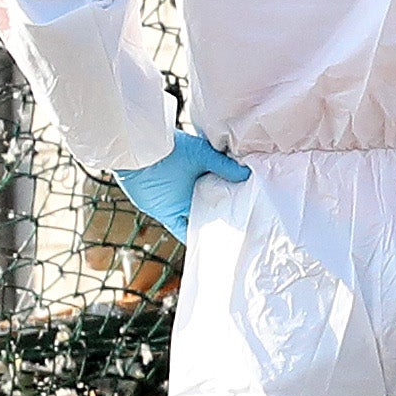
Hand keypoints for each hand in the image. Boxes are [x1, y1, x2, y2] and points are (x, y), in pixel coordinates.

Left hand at [118, 127, 247, 238]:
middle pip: (215, 205)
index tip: (254, 203)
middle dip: (228, 214)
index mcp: (205, 173)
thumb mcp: (202, 153)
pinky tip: (205, 247)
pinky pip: (181, 230)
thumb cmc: (171, 148)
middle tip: (249, 225)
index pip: (225, 186)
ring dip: (211, 229)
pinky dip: (191, 239)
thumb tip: (248, 174)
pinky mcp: (168, 214)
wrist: (141, 156)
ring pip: (200, 219)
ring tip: (232, 240)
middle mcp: (195, 189)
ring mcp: (182, 202)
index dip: (238, 194)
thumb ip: (224, 165)